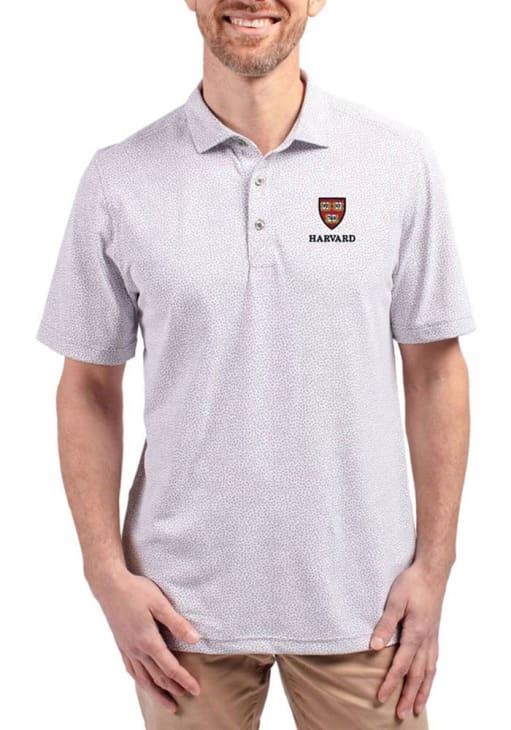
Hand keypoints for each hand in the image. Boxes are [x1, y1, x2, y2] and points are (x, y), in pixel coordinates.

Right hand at [89, 567, 201, 711]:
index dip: (184, 680)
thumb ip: (177, 623)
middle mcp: (136, 650)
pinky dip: (140, 681)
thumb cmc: (136, 591)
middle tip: (188, 696)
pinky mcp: (121, 645)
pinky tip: (144, 684)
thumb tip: (195, 640)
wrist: (109, 586)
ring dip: (156, 693)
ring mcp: (127, 649)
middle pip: (157, 677)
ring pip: (143, 679)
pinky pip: (131, 670)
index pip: (170, 668)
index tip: (196, 690)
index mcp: (148, 641)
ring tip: (168, 704)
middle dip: (173, 689)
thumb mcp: (160, 603)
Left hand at [369, 560, 448, 720]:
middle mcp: (426, 640)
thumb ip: (385, 624)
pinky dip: (431, 676)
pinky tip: (428, 681)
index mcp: (416, 633)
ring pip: (429, 671)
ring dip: (423, 691)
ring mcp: (432, 637)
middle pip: (417, 675)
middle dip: (409, 696)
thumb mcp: (395, 601)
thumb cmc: (412, 584)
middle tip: (401, 714)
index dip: (390, 683)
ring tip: (418, 708)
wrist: (432, 571)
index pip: (401, 665)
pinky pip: (434, 661)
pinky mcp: (434, 633)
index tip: (380, 697)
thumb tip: (374, 647)